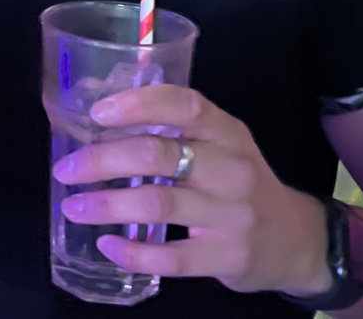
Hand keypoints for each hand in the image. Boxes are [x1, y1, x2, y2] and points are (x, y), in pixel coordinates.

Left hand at [54, 85, 332, 296]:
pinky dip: (134, 253)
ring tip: (74, 207)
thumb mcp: (220, 145)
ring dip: (108, 205)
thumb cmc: (240, 183)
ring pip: (159, 203)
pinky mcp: (228, 256)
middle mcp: (232, 168)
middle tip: (66, 169)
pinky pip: (172, 257)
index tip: (97, 113)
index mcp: (226, 132)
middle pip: (159, 154)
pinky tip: (107, 245)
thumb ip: (171, 129)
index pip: (185, 105)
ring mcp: (232, 214)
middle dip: (103, 160)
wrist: (296, 240)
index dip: (139, 105)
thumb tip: (95, 107)